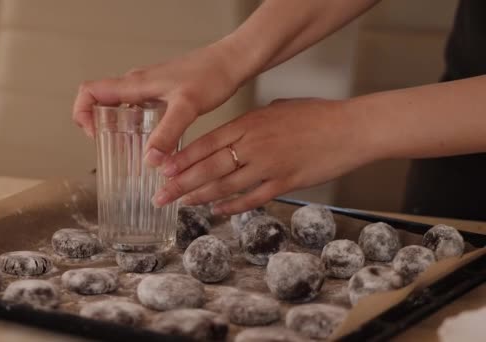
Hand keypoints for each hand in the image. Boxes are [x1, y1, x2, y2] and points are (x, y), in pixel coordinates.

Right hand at [72, 39, 245, 166]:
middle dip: (99, 126)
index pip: (90, 91)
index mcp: (135, 84)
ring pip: (121, 107)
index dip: (82, 113)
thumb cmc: (210, 75)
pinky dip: (137, 126)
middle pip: (101, 102)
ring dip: (118, 127)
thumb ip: (167, 134)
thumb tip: (149, 159)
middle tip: (112, 150)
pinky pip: (138, 109)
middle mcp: (137, 84)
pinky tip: (154, 143)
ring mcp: (149, 88)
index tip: (93, 135)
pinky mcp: (162, 93)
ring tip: (129, 152)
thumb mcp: (187, 107)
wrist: (231, 63)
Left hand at [152, 98, 375, 214]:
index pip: (206, 143)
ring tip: (181, 204)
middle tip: (160, 196)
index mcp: (249, 123)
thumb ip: (252, 123)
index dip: (181, 159)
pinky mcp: (285, 183)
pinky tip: (217, 210)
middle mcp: (253, 145)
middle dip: (180, 183)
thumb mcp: (277, 109)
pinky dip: (233, 206)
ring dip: (200, 197)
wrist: (351, 128)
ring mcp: (269, 165)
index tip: (162, 170)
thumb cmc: (316, 115)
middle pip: (208, 167)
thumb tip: (235, 134)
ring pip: (225, 185)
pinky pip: (252, 198)